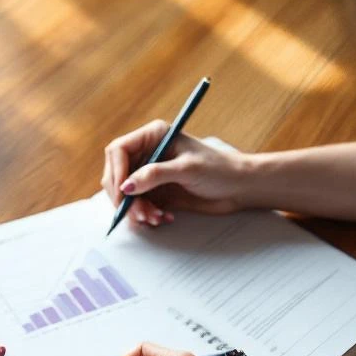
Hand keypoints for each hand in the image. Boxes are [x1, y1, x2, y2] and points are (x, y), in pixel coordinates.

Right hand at [100, 120, 252, 224]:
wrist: (239, 188)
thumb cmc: (219, 169)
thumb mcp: (187, 169)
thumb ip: (155, 175)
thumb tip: (127, 186)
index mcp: (153, 136)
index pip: (118, 151)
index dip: (116, 172)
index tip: (124, 193)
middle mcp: (147, 153)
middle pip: (117, 175)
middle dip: (125, 197)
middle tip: (138, 213)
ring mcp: (149, 174)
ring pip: (125, 194)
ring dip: (136, 210)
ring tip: (154, 218)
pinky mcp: (155, 191)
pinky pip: (137, 205)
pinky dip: (145, 215)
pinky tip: (162, 218)